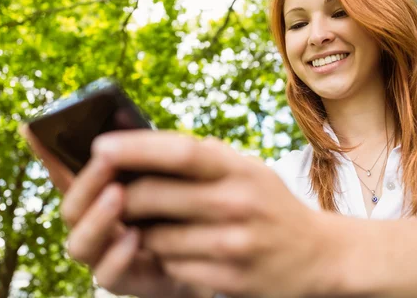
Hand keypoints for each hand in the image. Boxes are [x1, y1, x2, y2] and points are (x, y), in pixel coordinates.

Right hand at [19, 125, 212, 297]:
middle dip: (86, 182)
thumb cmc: (183, 204)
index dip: (46, 152)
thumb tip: (122, 114)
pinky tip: (134, 236)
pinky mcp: (127, 280)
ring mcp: (106, 255)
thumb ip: (144, 152)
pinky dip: (116, 256)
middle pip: (71, 208)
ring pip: (79, 245)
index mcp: (102, 195)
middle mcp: (95, 225)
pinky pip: (107, 276)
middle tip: (106, 158)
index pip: (66, 173)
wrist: (213, 250)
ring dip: (96, 219)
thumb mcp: (168, 172)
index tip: (31, 126)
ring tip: (118, 195)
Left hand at [65, 130, 349, 297]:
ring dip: (138, 230)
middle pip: (153, 195)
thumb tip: (137, 138)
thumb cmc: (269, 203)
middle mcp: (237, 202)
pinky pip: (171, 266)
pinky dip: (161, 256)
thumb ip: (201, 155)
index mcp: (238, 168)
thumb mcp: (245, 168)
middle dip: (119, 196)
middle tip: (107, 193)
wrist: (317, 255)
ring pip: (154, 237)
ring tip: (143, 222)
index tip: (99, 145)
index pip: (179, 151)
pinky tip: (171, 248)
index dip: (134, 146)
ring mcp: (233, 243)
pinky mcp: (229, 278)